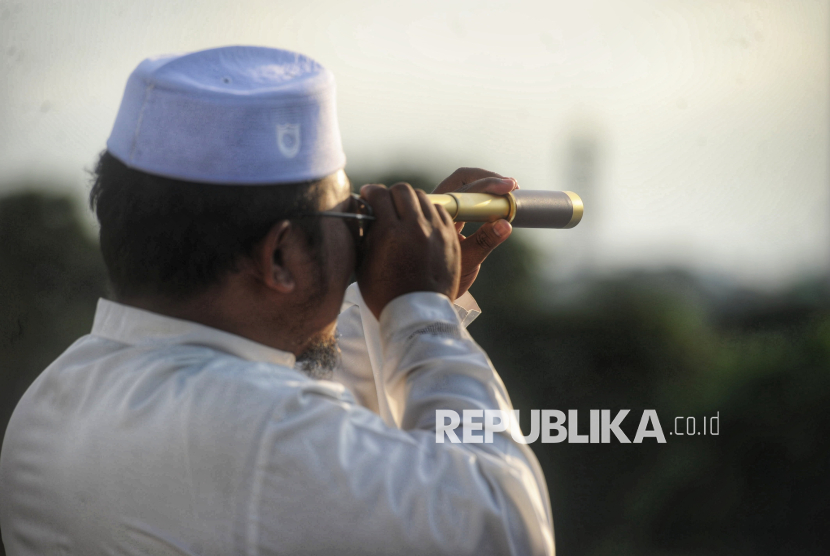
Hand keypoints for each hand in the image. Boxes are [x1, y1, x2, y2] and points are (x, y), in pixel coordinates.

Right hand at [357, 183, 460, 319]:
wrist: (417, 314)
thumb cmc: (385, 294)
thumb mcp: (364, 265)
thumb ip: (365, 235)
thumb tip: (364, 214)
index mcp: (391, 233)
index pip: (380, 195)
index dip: (371, 192)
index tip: (368, 195)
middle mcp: (416, 227)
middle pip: (404, 190)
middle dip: (391, 193)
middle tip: (386, 203)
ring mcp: (437, 232)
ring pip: (424, 197)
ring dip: (411, 201)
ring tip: (405, 213)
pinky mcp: (451, 239)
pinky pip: (440, 212)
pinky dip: (429, 212)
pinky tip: (422, 223)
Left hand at [432, 168, 517, 296]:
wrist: (428, 292)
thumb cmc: (445, 279)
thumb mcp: (468, 261)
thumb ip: (486, 241)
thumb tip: (505, 224)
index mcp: (436, 217)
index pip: (460, 190)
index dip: (485, 185)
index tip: (508, 188)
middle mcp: (437, 208)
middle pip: (461, 179)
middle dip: (488, 179)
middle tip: (513, 186)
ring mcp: (443, 209)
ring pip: (464, 184)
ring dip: (488, 184)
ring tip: (512, 190)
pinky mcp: (451, 214)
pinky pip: (467, 196)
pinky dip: (486, 194)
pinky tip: (502, 200)